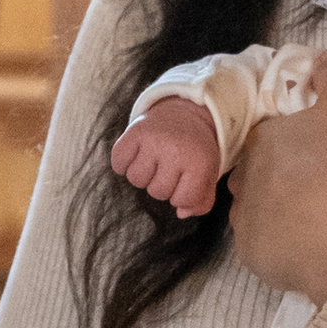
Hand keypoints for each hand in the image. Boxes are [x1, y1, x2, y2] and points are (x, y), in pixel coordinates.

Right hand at [112, 97, 222, 218]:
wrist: (184, 114)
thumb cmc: (194, 151)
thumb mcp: (207, 174)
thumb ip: (201, 200)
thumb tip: (181, 213)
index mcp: (200, 162)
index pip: (181, 200)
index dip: (180, 196)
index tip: (184, 180)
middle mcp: (176, 150)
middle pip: (157, 192)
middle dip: (161, 185)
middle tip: (168, 167)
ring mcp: (154, 140)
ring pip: (136, 179)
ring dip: (143, 175)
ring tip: (152, 161)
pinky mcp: (134, 132)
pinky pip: (119, 163)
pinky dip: (123, 164)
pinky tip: (135, 155)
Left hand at [227, 49, 326, 301]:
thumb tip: (322, 57)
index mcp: (261, 141)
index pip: (272, 136)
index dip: (298, 142)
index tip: (323, 153)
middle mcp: (241, 179)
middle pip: (262, 173)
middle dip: (285, 177)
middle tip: (323, 185)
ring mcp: (244, 222)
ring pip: (261, 210)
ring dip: (282, 211)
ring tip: (320, 218)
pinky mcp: (254, 258)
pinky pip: (267, 247)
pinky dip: (285, 244)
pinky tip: (312, 244)